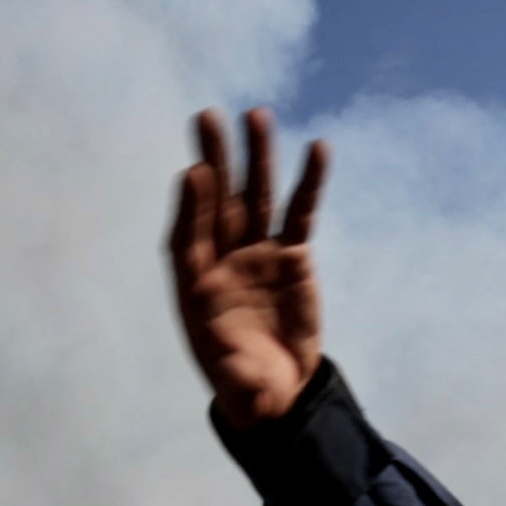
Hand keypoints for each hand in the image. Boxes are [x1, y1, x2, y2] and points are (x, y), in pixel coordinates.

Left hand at [169, 108, 329, 429]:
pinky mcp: (291, 255)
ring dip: (256, 158)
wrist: (282, 391)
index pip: (188, 240)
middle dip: (213, 162)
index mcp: (196, 291)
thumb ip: (236, 374)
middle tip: (207, 117)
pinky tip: (317, 149)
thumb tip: (229, 351)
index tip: (194, 175)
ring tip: (256, 115)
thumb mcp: (240, 388)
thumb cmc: (249, 389)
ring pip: (255, 198)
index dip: (191, 209)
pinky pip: (299, 212)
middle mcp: (222, 262)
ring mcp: (257, 254)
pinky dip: (307, 183)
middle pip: (216, 204)